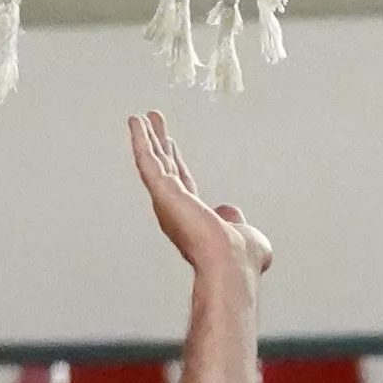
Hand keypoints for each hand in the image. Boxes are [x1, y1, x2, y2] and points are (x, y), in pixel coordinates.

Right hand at [130, 116, 271, 289]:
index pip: (182, 182)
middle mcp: (176, 209)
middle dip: (157, 144)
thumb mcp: (247, 234)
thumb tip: (232, 212)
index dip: (175, 162)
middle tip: (148, 122)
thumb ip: (236, 220)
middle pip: (163, 167)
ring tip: (137, 117)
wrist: (233, 265)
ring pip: (153, 162)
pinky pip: (148, 162)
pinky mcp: (163, 193)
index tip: (170, 144)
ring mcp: (168, 201)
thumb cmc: (241, 260)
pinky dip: (140, 141)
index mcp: (193, 217)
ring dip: (144, 138)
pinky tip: (135, 123)